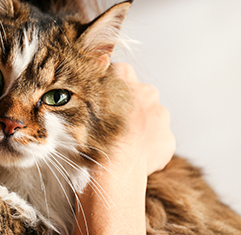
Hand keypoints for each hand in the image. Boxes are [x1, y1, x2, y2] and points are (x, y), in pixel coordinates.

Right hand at [73, 63, 175, 234]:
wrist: (109, 169)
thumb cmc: (86, 136)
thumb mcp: (74, 103)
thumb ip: (83, 89)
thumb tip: (77, 83)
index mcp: (124, 76)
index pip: (119, 72)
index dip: (109, 87)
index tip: (101, 101)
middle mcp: (146, 91)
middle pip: (139, 93)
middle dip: (128, 106)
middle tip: (110, 125)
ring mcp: (160, 116)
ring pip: (151, 117)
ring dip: (140, 127)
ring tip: (120, 144)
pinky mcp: (167, 140)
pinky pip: (158, 141)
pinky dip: (148, 148)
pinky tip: (131, 157)